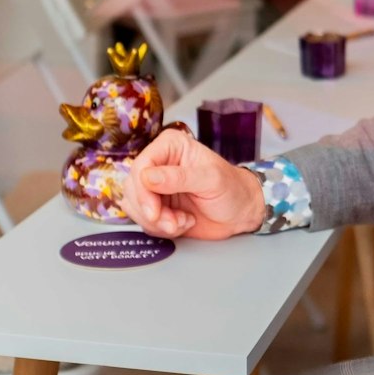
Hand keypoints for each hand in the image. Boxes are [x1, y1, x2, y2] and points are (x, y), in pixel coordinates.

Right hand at [120, 128, 266, 239]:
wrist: (241, 213)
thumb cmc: (231, 189)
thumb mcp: (210, 179)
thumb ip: (179, 177)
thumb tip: (147, 177)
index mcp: (170, 146)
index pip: (141, 166)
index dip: (143, 191)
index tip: (155, 211)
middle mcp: (158, 164)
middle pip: (132, 187)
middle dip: (150, 211)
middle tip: (173, 223)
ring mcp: (155, 187)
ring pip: (134, 206)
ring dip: (157, 222)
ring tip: (183, 221)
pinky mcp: (156, 206)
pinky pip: (142, 220)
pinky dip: (160, 228)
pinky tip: (183, 223)